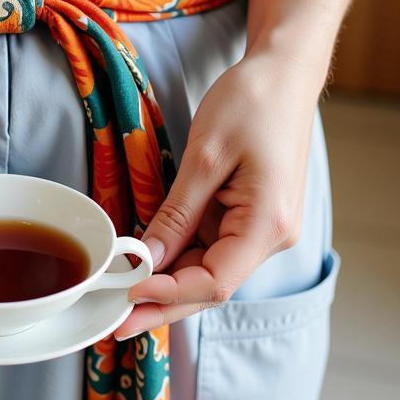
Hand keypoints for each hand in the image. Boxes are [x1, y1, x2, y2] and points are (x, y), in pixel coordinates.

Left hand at [114, 50, 320, 338]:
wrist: (284, 73)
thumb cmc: (252, 102)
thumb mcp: (204, 157)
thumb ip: (177, 214)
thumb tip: (148, 259)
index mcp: (268, 224)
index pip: (213, 282)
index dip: (166, 295)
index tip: (123, 298)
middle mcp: (271, 237)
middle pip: (210, 287)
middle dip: (161, 306)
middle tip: (114, 325)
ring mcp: (262, 229)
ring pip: (208, 271)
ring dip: (166, 286)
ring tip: (120, 300)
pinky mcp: (250, 218)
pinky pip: (210, 249)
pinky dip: (178, 260)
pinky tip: (146, 268)